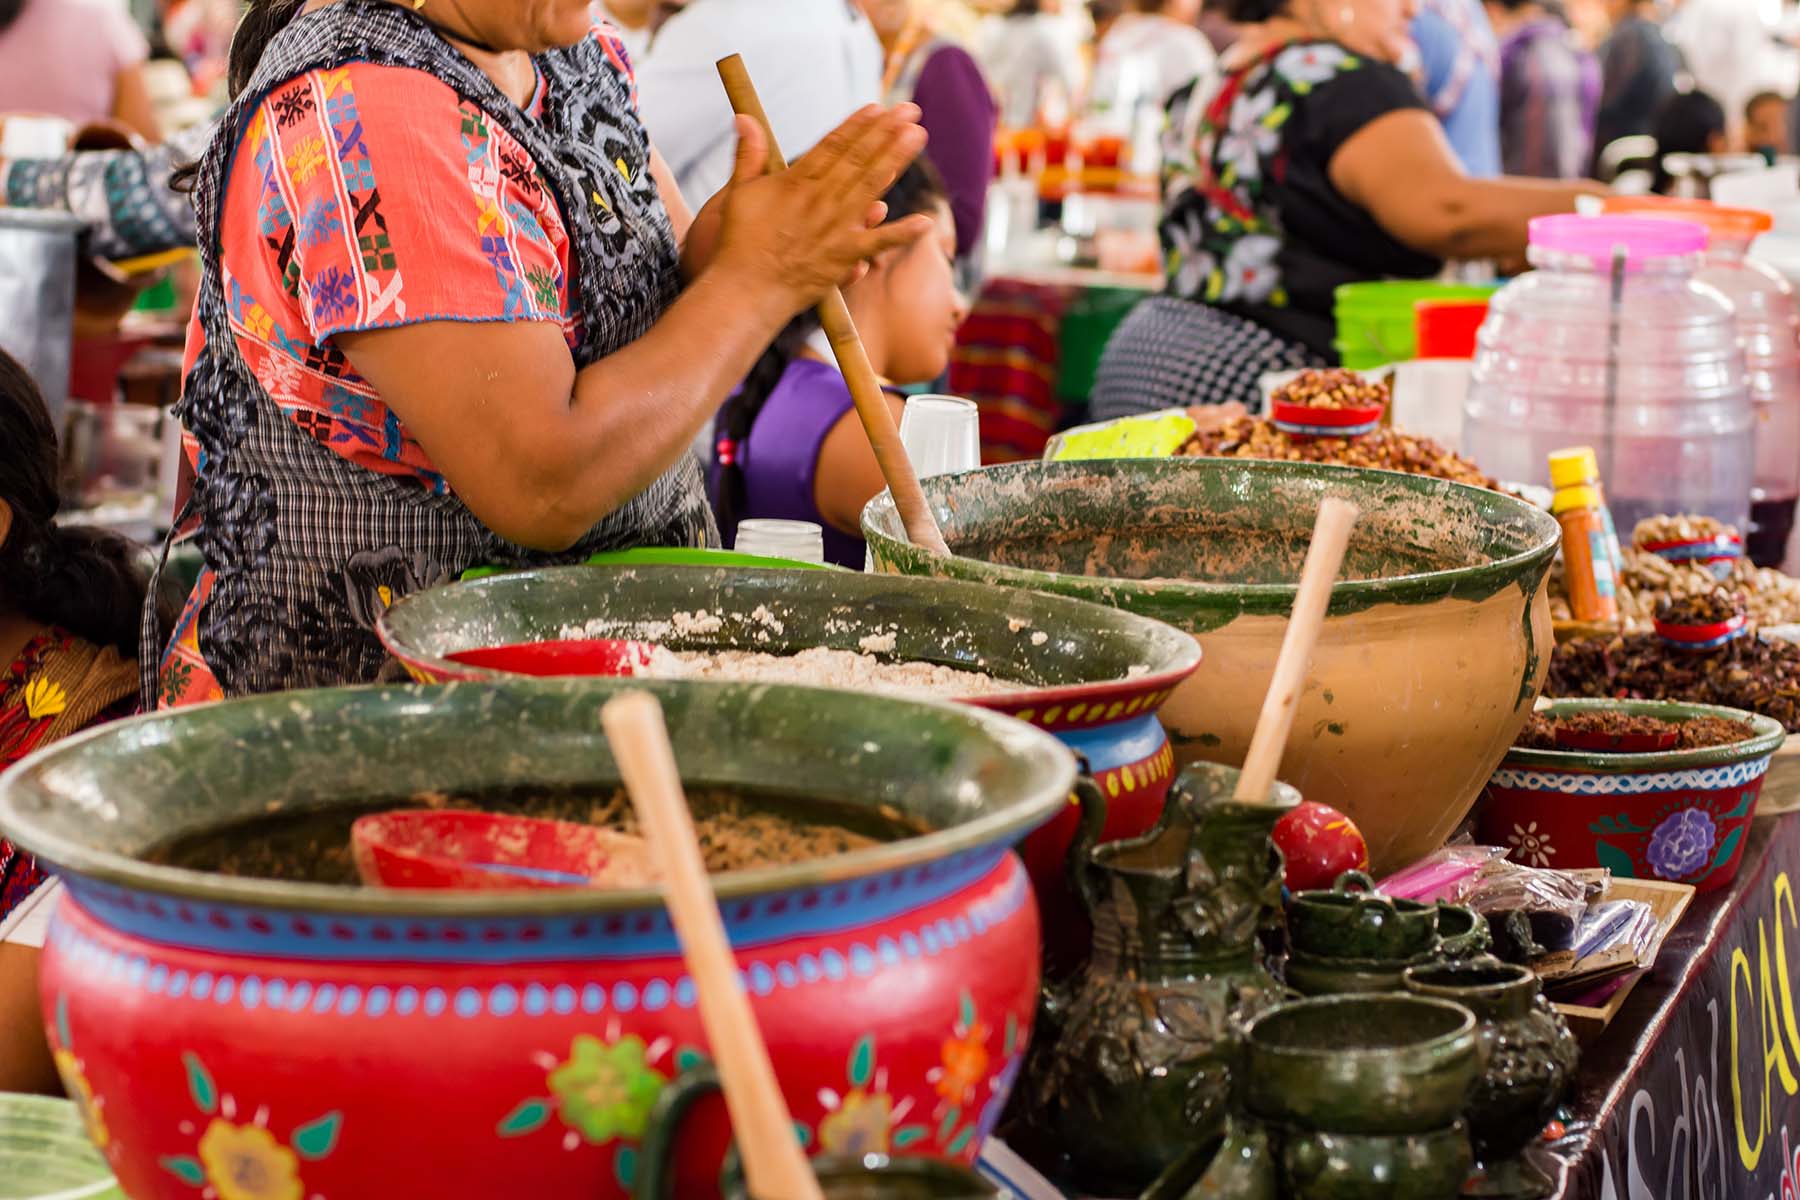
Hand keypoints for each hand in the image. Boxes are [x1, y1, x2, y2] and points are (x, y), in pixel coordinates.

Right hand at [706, 106, 932, 317]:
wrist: (747, 289)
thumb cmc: (741, 243)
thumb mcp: (739, 192)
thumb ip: (748, 154)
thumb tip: (744, 117)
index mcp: (797, 182)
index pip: (834, 145)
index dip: (858, 125)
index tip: (877, 107)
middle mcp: (821, 200)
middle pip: (859, 158)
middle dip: (886, 132)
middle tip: (910, 110)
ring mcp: (836, 228)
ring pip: (872, 187)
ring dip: (897, 159)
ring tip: (918, 136)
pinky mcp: (845, 257)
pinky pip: (878, 243)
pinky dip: (902, 233)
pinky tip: (925, 222)